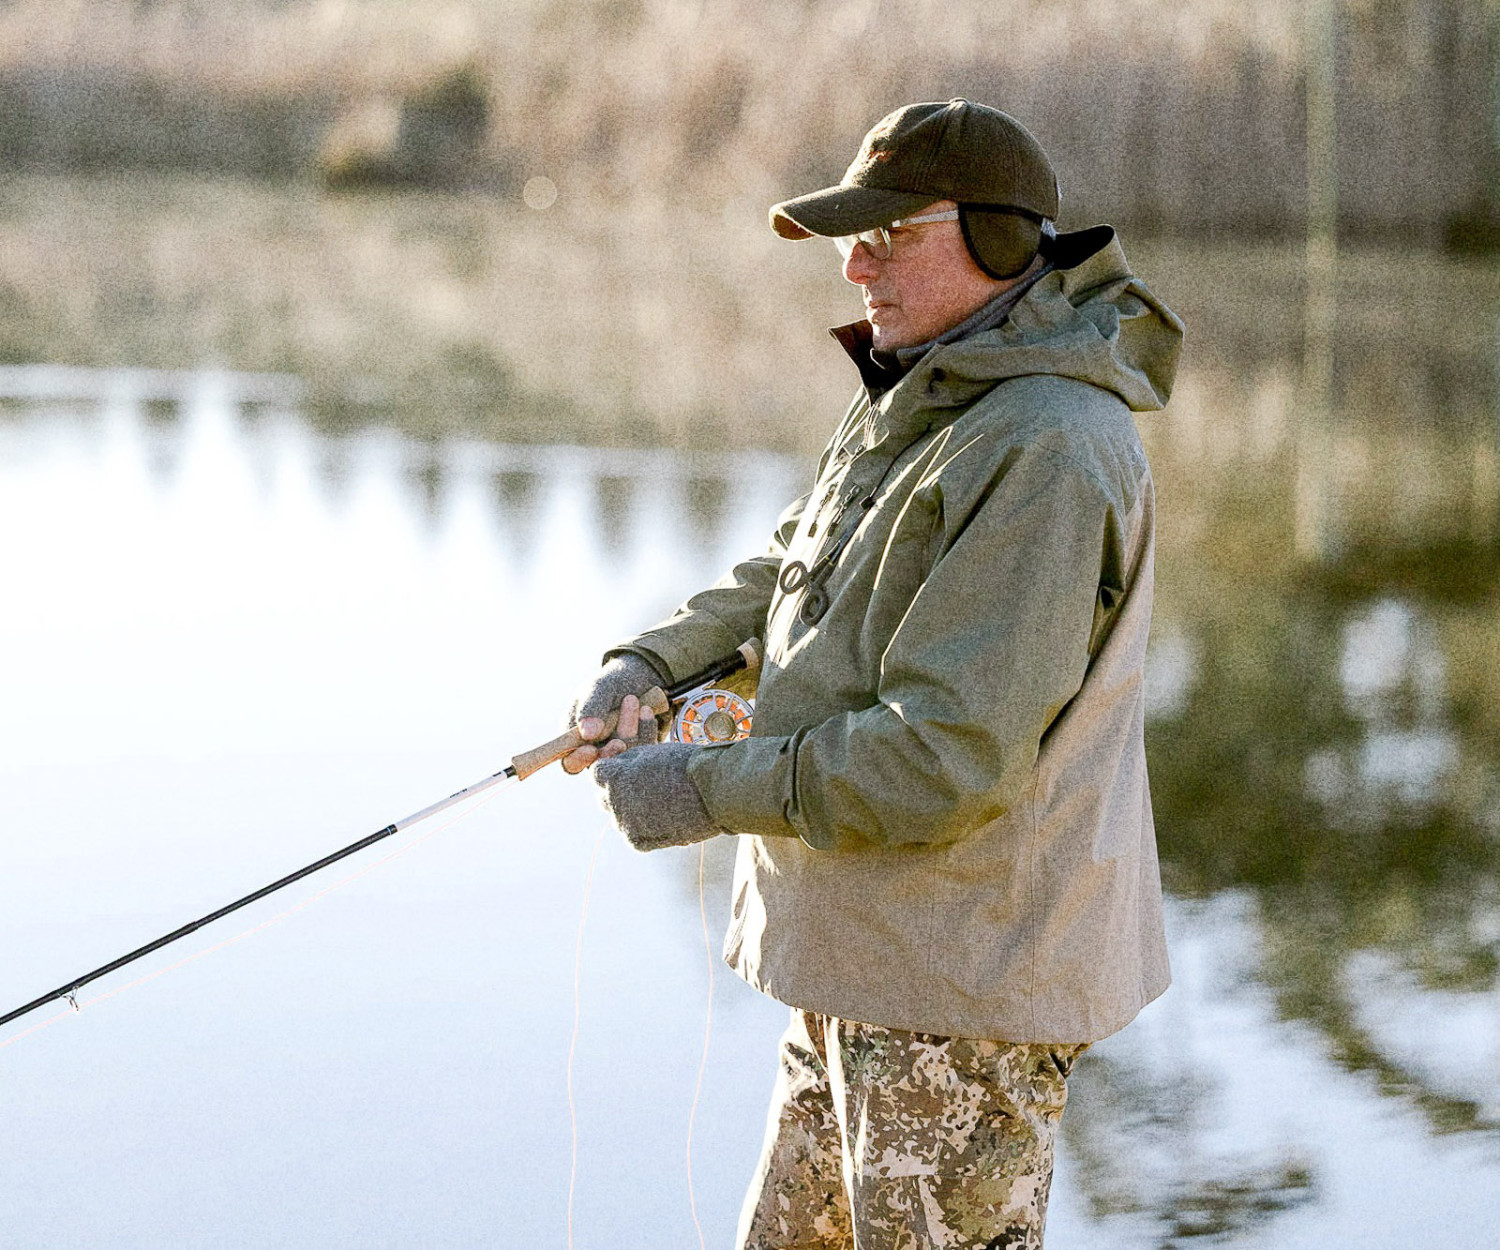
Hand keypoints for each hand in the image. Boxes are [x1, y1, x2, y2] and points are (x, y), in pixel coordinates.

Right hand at [562, 653, 666, 774]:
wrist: (644, 678)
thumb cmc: (613, 681)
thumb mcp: (600, 688)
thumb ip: (591, 708)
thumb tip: (587, 734)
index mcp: (574, 735)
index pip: (570, 761)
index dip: (579, 760)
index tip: (591, 750)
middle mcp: (595, 747)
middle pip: (598, 764)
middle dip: (609, 754)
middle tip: (620, 742)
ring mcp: (618, 751)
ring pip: (623, 756)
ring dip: (630, 736)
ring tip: (641, 708)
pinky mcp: (639, 751)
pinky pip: (643, 749)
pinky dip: (646, 732)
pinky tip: (647, 712)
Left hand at [593, 743, 724, 850]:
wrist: (714, 791)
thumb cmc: (685, 765)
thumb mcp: (652, 753)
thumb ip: (628, 761)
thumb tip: (615, 767)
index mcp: (615, 777)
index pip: (598, 774)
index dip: (613, 770)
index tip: (628, 770)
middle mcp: (615, 802)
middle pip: (605, 797)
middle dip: (618, 791)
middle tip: (644, 787)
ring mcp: (625, 824)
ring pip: (617, 818)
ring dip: (629, 811)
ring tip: (656, 803)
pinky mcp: (639, 841)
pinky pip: (632, 834)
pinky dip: (643, 828)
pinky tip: (661, 818)